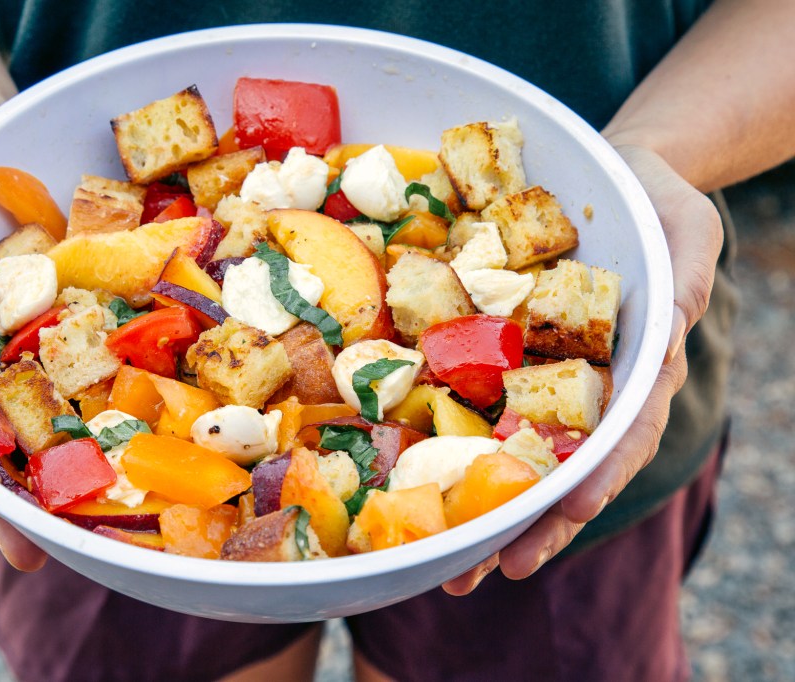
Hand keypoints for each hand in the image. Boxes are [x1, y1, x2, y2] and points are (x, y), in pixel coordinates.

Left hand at [443, 144, 722, 594]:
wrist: (607, 178)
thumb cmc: (655, 203)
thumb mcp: (687, 226)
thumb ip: (685, 278)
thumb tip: (672, 329)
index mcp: (636, 369)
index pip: (620, 438)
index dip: (593, 481)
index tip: (561, 520)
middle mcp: (584, 388)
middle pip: (557, 467)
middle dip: (523, 524)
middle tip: (481, 572)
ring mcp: (537, 375)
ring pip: (508, 451)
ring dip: (476, 507)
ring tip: (437, 560)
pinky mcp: (496, 352)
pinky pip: (468, 399)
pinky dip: (443, 444)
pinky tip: (408, 481)